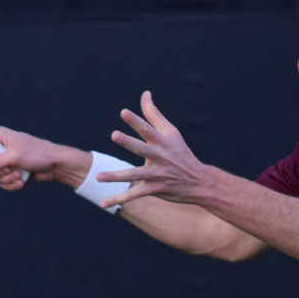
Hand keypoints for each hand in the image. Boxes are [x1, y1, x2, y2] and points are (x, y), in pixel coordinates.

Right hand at [0, 127, 67, 190]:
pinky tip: (21, 181)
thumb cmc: (38, 154)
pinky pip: (1, 182)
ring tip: (19, 175)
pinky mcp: (9, 171)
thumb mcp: (14, 156)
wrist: (56, 165)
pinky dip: (10, 184)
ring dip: (5, 179)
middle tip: (8, 169)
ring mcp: (3, 160)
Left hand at [97, 91, 209, 208]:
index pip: (147, 129)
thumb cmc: (181, 154)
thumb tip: (145, 93)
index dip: (136, 121)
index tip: (124, 112)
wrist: (199, 182)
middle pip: (141, 148)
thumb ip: (154, 114)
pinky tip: (103, 204)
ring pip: (134, 174)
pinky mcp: (155, 189)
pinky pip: (134, 195)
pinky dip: (119, 199)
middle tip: (114, 135)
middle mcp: (159, 157)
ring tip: (98, 176)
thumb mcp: (171, 132)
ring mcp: (157, 174)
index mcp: (162, 141)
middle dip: (128, 142)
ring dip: (116, 176)